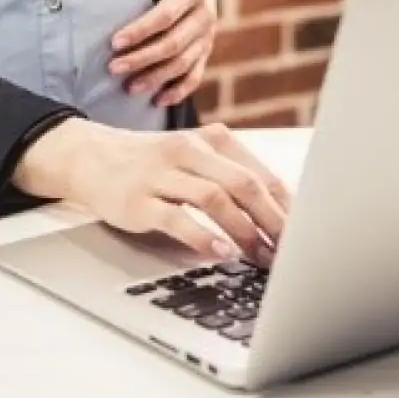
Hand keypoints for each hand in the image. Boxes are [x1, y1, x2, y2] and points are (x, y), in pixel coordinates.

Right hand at [11, 119, 287, 264]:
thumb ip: (233, 179)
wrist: (90, 156)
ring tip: (261, 257)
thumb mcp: (196, 160)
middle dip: (274, 222)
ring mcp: (162, 173)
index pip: (262, 176)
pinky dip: (202, 236)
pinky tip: (220, 252)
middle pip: (245, 185)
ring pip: (215, 198)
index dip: (289, 210)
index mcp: (212, 140)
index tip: (308, 238)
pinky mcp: (138, 199)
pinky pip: (176, 217)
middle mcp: (190, 151)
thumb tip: (283, 219)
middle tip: (292, 253)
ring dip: (244, 231)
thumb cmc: (153, 164)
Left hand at [109, 0, 218, 107]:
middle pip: (173, 44)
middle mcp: (205, 15)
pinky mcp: (206, 48)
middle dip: (142, 58)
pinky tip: (158, 101)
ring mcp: (207, 35)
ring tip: (128, 88)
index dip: (140, 30)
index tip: (114, 42)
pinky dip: (180, 90)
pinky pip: (197, 74)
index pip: (166, 15)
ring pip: (184, 63)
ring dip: (156, 77)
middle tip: (113, 68)